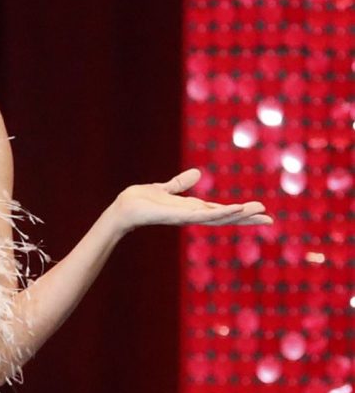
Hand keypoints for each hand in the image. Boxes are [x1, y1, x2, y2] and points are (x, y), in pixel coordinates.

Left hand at [109, 168, 272, 234]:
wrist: (122, 208)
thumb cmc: (139, 201)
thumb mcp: (164, 188)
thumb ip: (180, 183)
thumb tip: (198, 173)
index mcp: (191, 208)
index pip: (221, 210)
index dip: (240, 212)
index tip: (261, 211)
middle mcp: (191, 215)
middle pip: (224, 217)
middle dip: (246, 218)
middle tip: (270, 218)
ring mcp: (185, 217)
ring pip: (217, 217)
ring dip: (237, 214)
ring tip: (258, 212)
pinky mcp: (177, 216)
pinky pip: (201, 215)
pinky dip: (218, 213)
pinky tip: (233, 210)